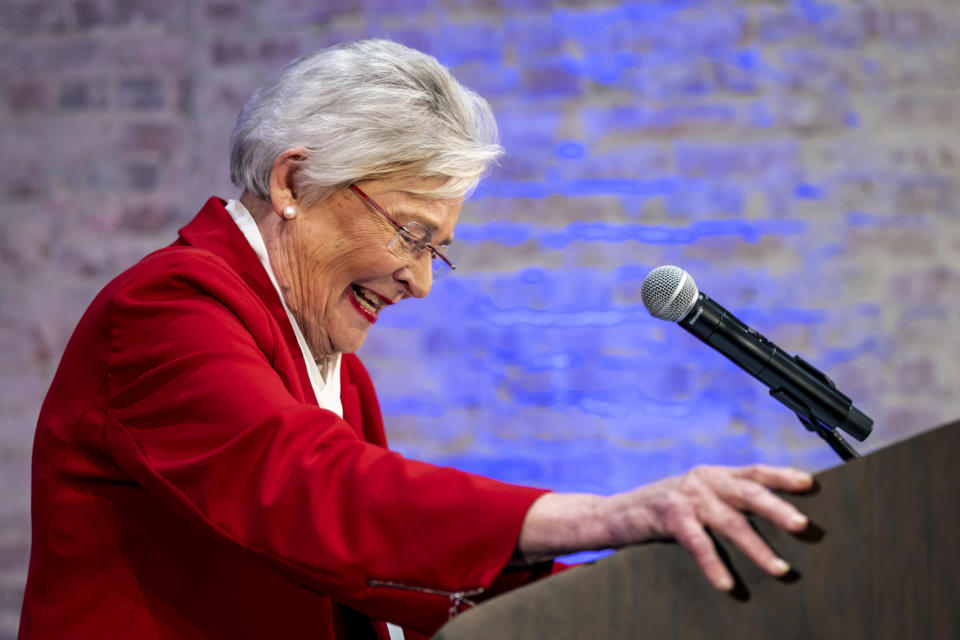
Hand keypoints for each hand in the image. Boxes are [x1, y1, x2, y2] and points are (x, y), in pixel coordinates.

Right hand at [606, 464, 812, 590]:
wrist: (616, 513)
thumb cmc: (664, 510)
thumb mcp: (698, 498)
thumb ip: (726, 501)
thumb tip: (773, 518)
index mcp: (715, 475)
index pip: (754, 472)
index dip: (782, 476)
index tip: (810, 484)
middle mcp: (704, 481)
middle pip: (749, 493)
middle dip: (778, 509)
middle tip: (803, 526)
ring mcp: (687, 497)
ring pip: (730, 522)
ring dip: (757, 547)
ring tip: (779, 568)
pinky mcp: (669, 517)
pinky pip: (698, 544)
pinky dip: (714, 565)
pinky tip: (727, 583)